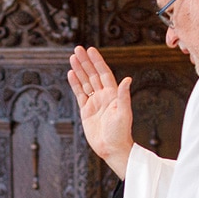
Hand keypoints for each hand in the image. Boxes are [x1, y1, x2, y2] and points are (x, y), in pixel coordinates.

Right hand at [67, 46, 134, 177]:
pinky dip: (75, 84)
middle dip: (85, 62)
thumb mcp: (123, 113)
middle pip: (92, 74)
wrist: (112, 149)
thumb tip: (128, 79)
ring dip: (79, 70)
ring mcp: (94, 102)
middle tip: (77, 49)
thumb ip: (124, 96)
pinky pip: (79, 94)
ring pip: (85, 82)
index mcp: (113, 94)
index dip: (97, 61)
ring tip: (72, 58)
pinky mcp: (86, 111)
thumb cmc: (121, 133)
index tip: (90, 50)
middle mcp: (103, 96)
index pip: (103, 73)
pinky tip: (71, 74)